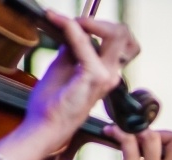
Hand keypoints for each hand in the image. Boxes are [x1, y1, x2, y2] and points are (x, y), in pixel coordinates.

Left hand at [21, 12, 139, 154]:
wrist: (47, 125)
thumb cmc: (53, 104)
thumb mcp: (63, 67)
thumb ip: (73, 49)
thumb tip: (73, 29)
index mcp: (106, 74)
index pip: (119, 40)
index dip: (99, 25)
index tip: (73, 22)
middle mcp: (111, 75)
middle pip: (124, 35)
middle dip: (100, 21)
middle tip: (74, 21)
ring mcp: (107, 77)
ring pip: (116, 35)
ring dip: (88, 23)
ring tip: (66, 22)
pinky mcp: (94, 77)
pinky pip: (87, 44)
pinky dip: (73, 30)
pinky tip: (62, 25)